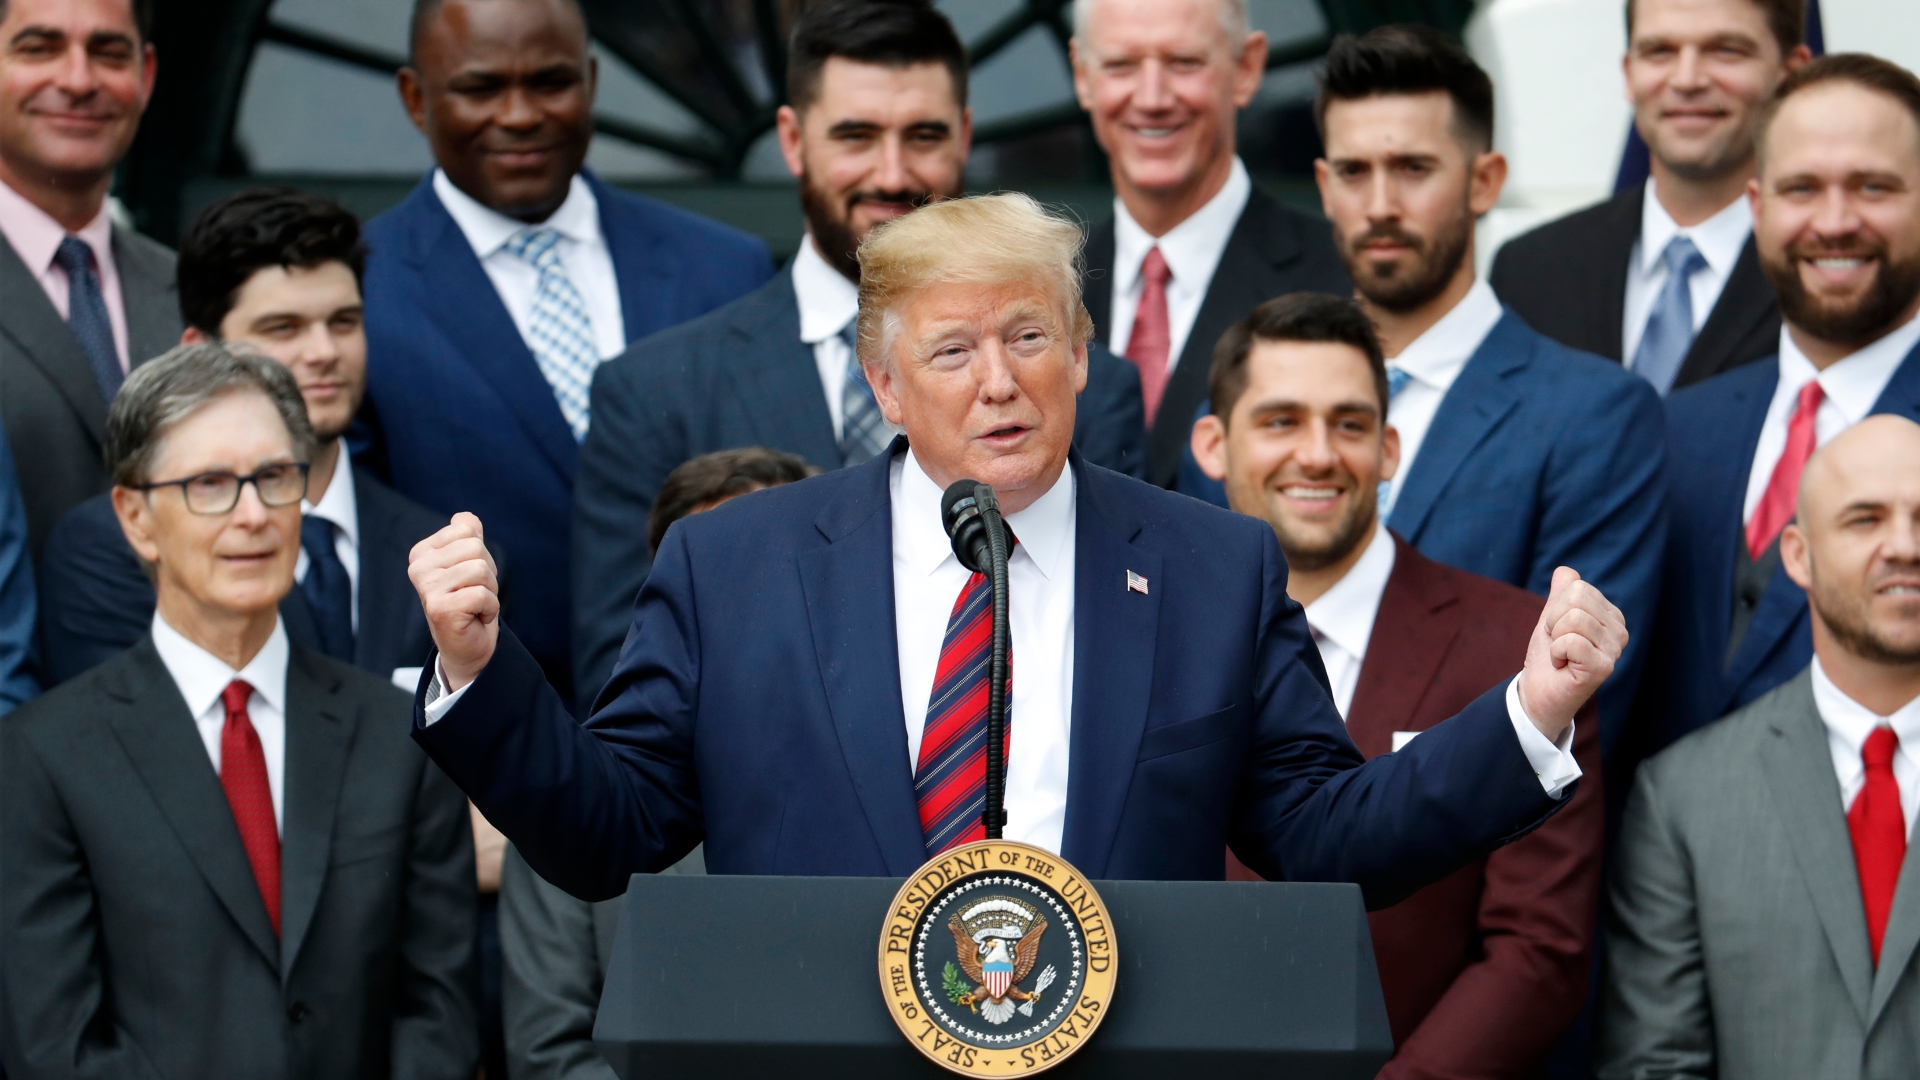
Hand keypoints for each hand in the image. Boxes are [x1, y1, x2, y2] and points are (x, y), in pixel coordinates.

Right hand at [409, 512, 499, 691]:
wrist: (466, 646)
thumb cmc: (468, 602)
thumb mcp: (469, 564)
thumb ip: (468, 537)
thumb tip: (466, 516)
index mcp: (422, 552)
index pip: (467, 529)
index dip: (480, 554)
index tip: (469, 576)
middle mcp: (419, 567)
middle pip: (476, 548)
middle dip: (488, 573)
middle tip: (474, 593)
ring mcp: (427, 588)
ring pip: (481, 570)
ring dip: (489, 592)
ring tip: (474, 605)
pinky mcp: (439, 608)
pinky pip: (483, 595)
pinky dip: (490, 609)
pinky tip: (475, 618)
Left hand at [1517, 567, 1627, 741]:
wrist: (1538, 692)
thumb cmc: (1548, 656)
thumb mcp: (1553, 618)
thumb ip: (1561, 593)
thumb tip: (1566, 571)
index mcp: (1611, 616)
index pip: (1578, 587)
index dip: (1556, 608)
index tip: (1558, 631)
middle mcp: (1620, 632)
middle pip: (1576, 600)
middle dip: (1554, 621)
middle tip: (1559, 644)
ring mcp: (1614, 650)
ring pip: (1573, 619)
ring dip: (1555, 639)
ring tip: (1562, 655)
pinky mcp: (1603, 667)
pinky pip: (1570, 641)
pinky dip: (1556, 653)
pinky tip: (1564, 666)